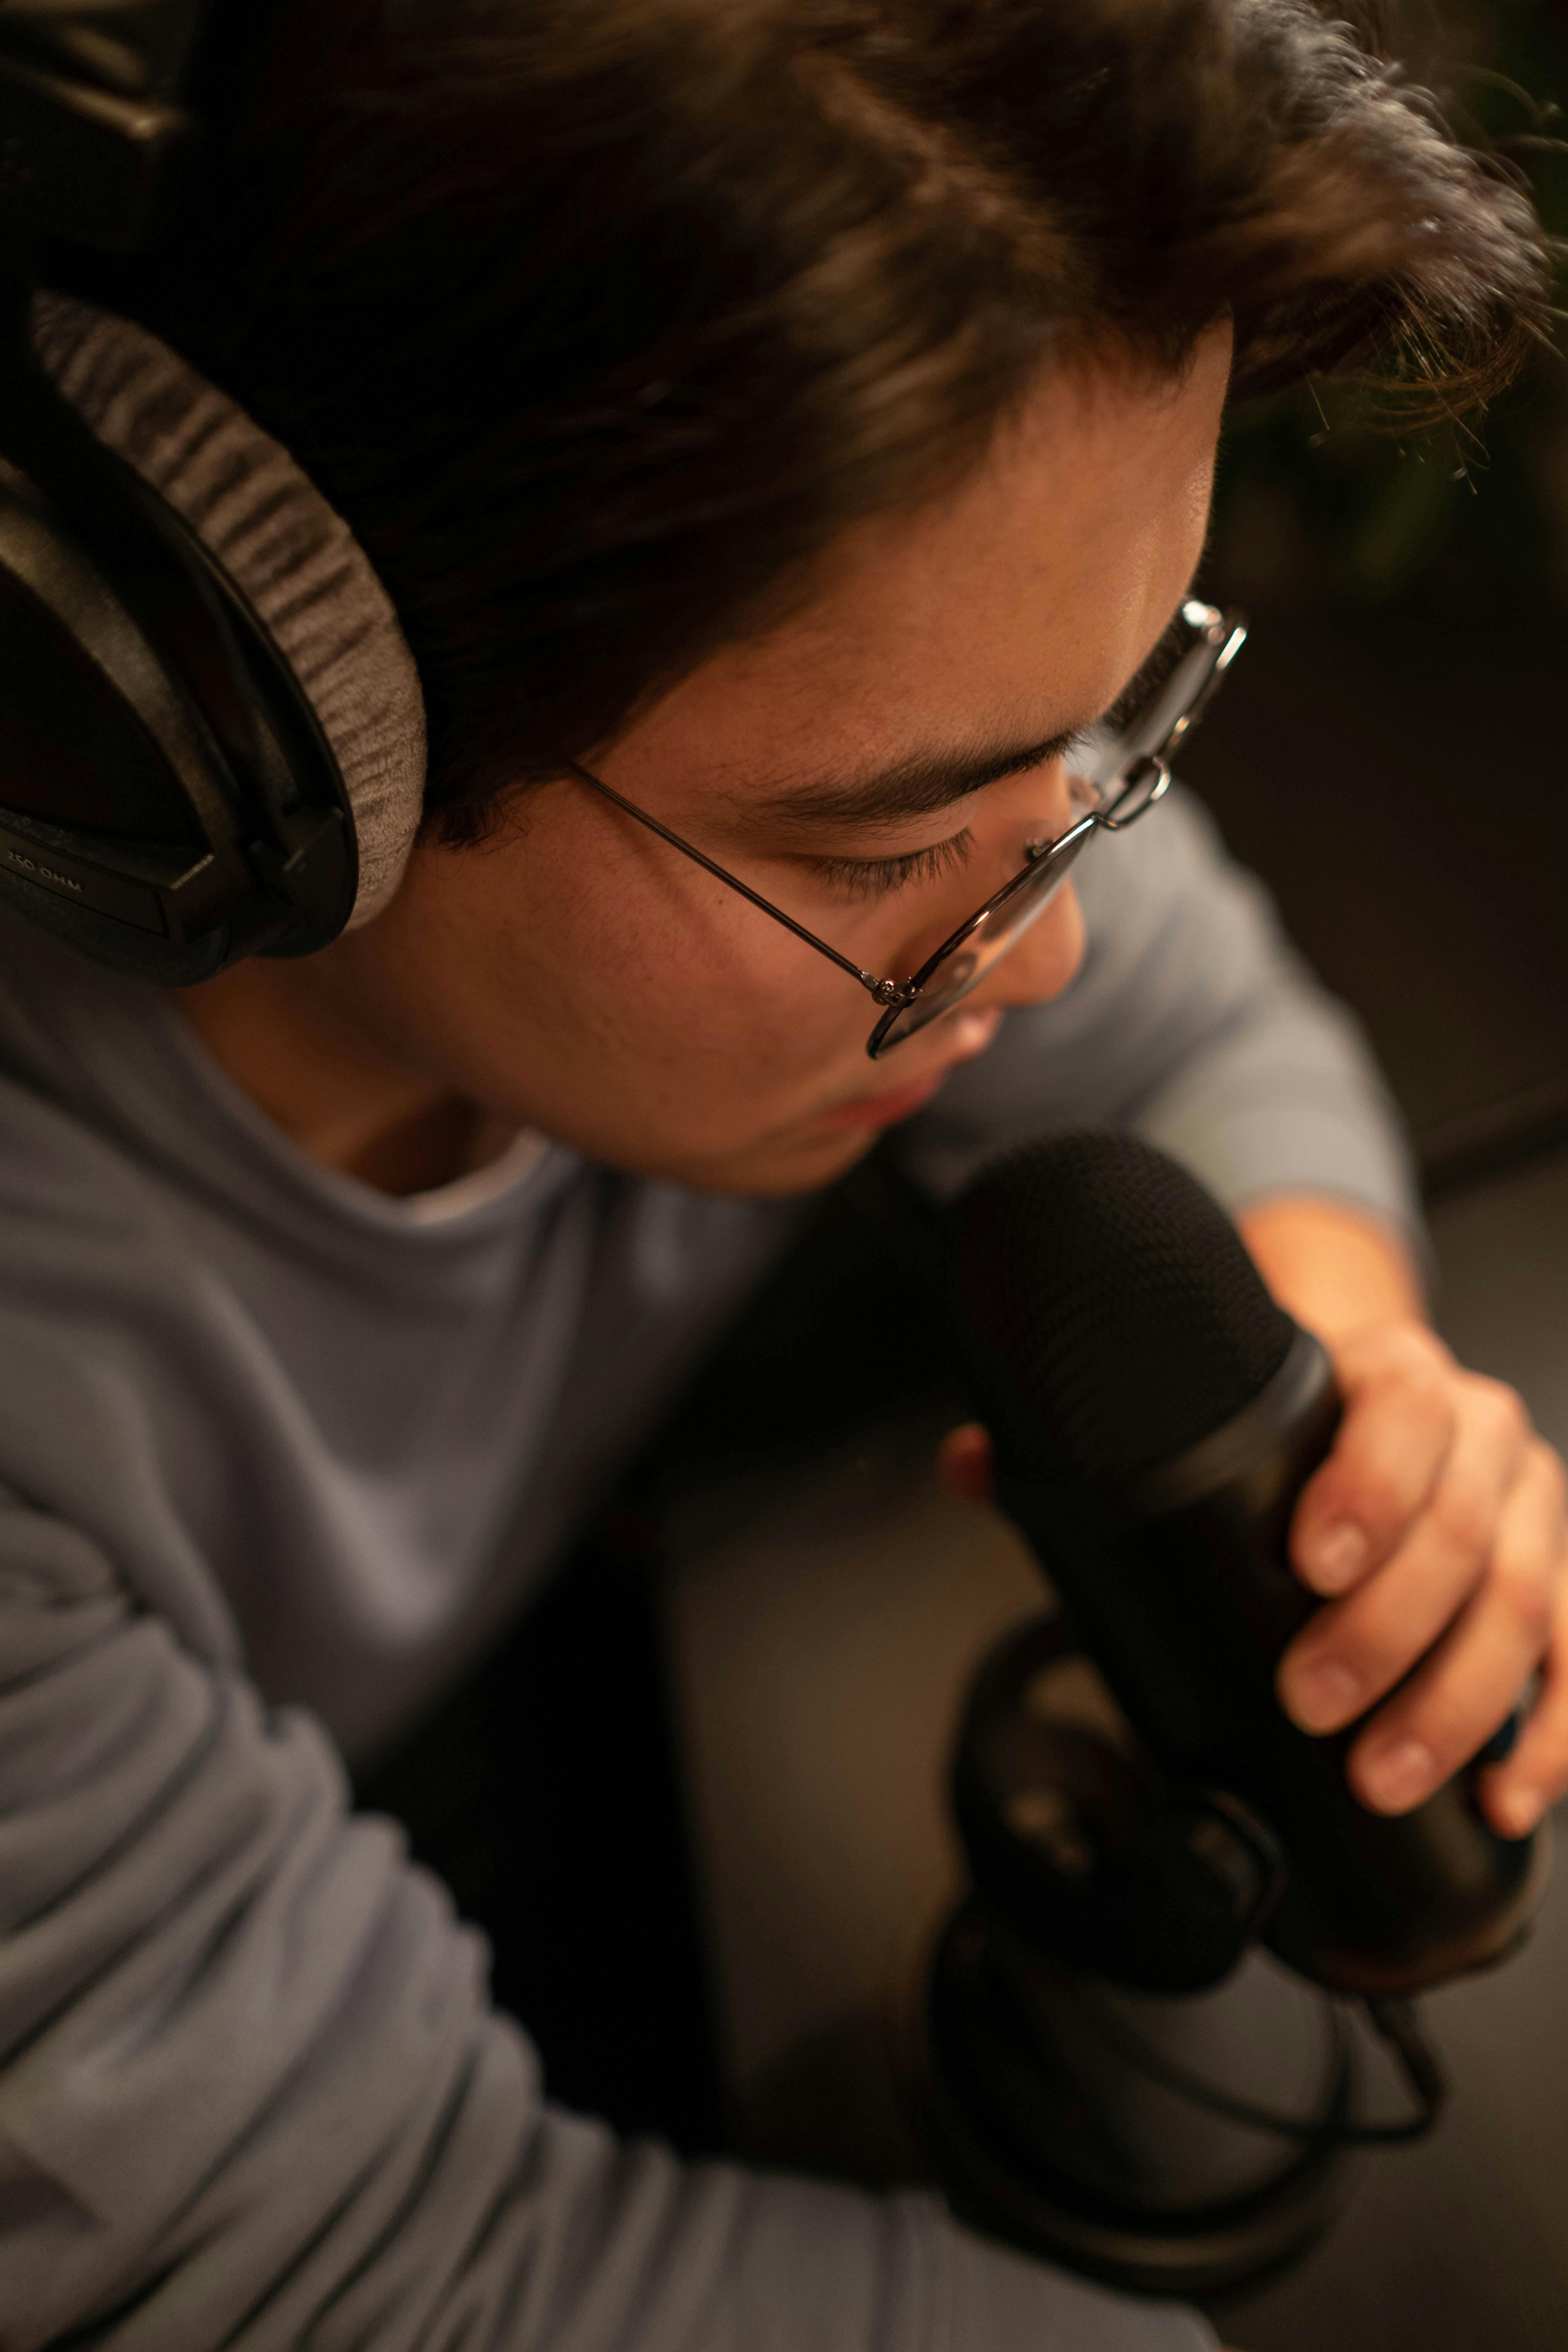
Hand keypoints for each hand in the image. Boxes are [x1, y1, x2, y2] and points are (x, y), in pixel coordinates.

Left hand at [937, 1320, 1567, 1835]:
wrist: (1384, 1392)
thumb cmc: (1301, 1421)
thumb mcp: (1217, 1403)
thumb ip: (1093, 1436)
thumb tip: (972, 1464)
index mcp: (1399, 1377)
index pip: (1403, 1414)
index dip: (1366, 1489)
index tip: (1309, 1563)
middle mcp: (1484, 1436)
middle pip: (1465, 1532)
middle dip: (1388, 1630)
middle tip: (1314, 1701)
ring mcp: (1534, 1512)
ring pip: (1528, 1603)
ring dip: (1459, 1701)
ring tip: (1385, 1772)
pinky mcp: (1561, 1584)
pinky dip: (1550, 1735)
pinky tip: (1504, 1795)